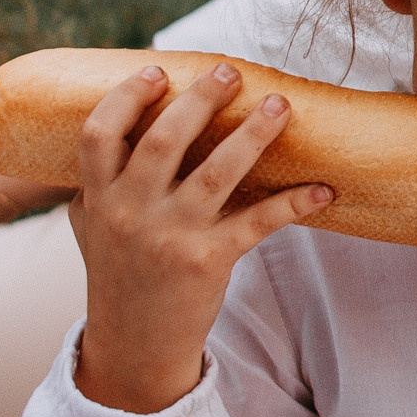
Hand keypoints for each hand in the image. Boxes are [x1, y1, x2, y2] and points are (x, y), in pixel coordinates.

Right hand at [67, 63, 330, 414]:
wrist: (135, 346)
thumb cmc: (119, 276)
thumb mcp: (92, 229)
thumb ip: (96, 185)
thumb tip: (109, 133)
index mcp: (100, 199)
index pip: (100, 135)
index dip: (126, 97)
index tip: (157, 70)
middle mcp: (131, 213)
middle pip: (164, 140)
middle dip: (200, 99)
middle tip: (230, 71)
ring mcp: (171, 237)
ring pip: (218, 172)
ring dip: (254, 134)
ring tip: (281, 104)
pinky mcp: (210, 261)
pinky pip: (260, 223)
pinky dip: (294, 204)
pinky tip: (323, 189)